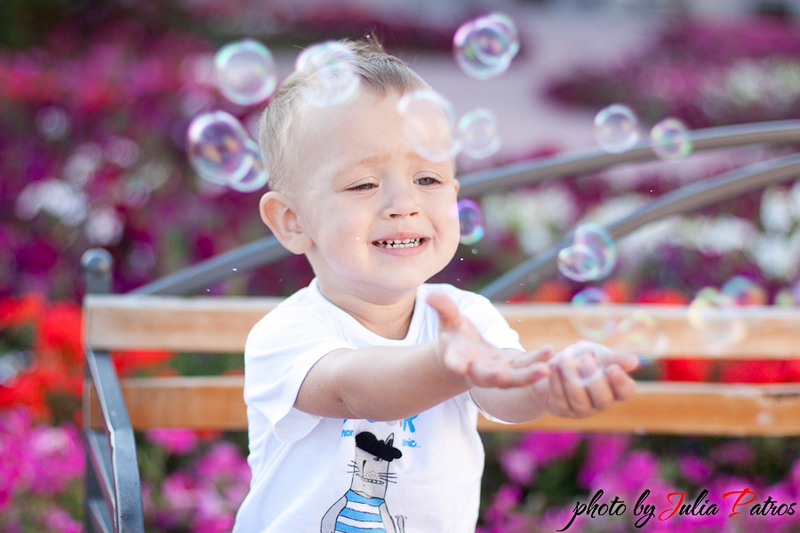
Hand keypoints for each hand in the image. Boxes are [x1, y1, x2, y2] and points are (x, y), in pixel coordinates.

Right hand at [426, 292, 550, 388]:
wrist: (467, 359)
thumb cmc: (455, 338)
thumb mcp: (449, 321)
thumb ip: (444, 309)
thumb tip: (430, 295)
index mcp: (458, 360)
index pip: (454, 362)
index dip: (454, 363)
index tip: (454, 365)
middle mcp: (478, 371)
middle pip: (488, 378)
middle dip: (496, 378)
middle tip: (503, 377)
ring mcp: (498, 373)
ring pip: (514, 378)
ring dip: (528, 375)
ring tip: (545, 368)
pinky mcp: (514, 369)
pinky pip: (528, 368)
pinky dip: (539, 362)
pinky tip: (552, 354)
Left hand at [530, 346, 638, 417]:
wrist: (555, 366)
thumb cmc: (582, 358)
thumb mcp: (598, 354)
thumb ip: (614, 358)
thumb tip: (634, 362)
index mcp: (614, 389)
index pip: (625, 392)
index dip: (621, 382)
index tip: (612, 367)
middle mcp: (600, 403)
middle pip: (603, 399)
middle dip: (594, 380)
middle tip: (585, 360)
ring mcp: (581, 409)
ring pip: (579, 400)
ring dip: (571, 379)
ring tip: (564, 360)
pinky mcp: (562, 409)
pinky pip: (560, 398)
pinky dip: (556, 381)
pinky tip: (552, 366)